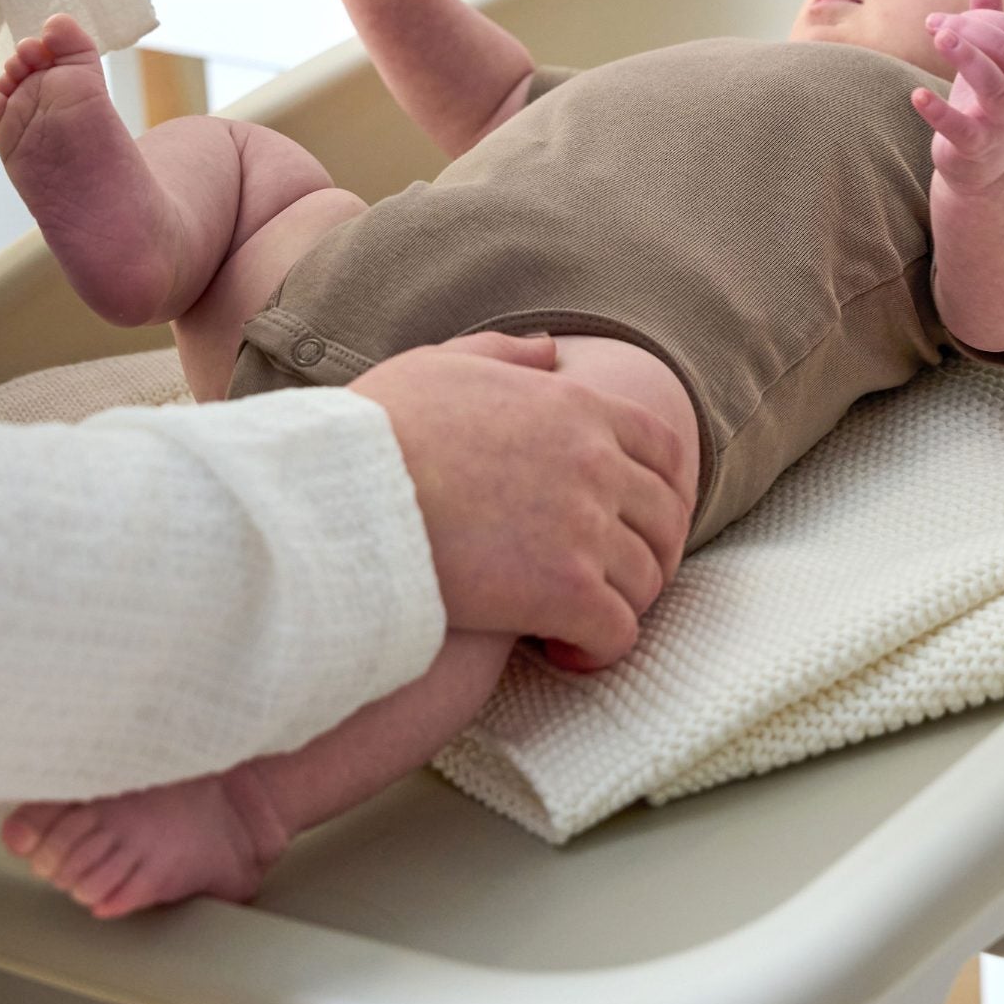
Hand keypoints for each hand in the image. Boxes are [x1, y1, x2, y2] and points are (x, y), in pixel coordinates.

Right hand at [350, 333, 692, 666]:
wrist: (340, 494)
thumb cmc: (375, 432)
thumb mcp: (441, 366)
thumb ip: (505, 356)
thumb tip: (549, 352)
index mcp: (576, 406)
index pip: (664, 449)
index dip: (661, 492)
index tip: (636, 522)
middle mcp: (595, 462)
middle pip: (664, 520)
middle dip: (646, 555)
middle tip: (609, 582)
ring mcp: (584, 527)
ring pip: (645, 580)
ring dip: (619, 604)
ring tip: (577, 622)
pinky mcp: (563, 590)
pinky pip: (616, 632)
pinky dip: (599, 649)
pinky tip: (562, 652)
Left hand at [910, 0, 1003, 192]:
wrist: (985, 173)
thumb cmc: (986, 107)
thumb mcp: (991, 64)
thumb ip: (990, 22)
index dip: (982, 19)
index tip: (944, 19)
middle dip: (973, 32)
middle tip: (935, 23)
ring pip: (995, 87)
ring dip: (968, 58)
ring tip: (938, 35)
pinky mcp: (976, 149)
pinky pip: (961, 129)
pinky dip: (939, 111)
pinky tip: (918, 94)